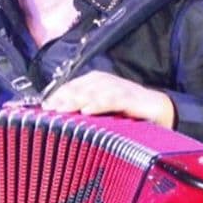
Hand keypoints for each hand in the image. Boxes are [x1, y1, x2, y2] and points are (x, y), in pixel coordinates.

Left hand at [43, 71, 174, 126]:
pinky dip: (99, 104)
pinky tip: (87, 110)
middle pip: (79, 87)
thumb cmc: (126, 114)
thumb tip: (57, 120)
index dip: (57, 96)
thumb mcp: (101, 114)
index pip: (71, 86)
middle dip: (62, 98)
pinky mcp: (131, 97)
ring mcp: (118, 88)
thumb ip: (82, 112)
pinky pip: (112, 99)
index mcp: (95, 82)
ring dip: (76, 100)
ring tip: (62, 110)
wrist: (159, 111)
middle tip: (49, 109)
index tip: (43, 108)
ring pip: (92, 92)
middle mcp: (104, 81)